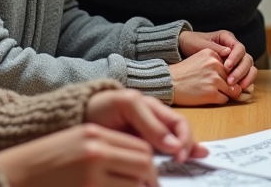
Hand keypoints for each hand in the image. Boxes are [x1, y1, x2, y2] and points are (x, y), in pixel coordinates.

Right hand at [0, 124, 157, 186]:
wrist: (12, 175)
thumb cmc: (42, 162)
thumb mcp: (75, 143)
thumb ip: (105, 149)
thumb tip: (139, 165)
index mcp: (93, 134)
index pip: (140, 148)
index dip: (149, 164)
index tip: (149, 176)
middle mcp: (96, 152)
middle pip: (143, 165)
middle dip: (149, 180)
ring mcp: (92, 177)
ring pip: (134, 185)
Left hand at [84, 89, 206, 161]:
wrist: (79, 117)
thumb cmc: (103, 107)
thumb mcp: (127, 106)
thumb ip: (149, 122)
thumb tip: (175, 146)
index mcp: (155, 109)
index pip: (180, 124)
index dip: (184, 138)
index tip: (178, 155)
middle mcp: (156, 124)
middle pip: (181, 137)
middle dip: (188, 149)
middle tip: (181, 163)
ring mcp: (149, 138)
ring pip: (174, 148)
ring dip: (185, 155)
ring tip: (191, 163)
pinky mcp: (139, 151)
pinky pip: (159, 157)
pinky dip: (171, 161)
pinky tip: (182, 164)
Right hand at [169, 49, 244, 105]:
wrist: (168, 82)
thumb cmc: (183, 73)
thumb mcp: (200, 60)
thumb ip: (216, 64)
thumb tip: (237, 78)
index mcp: (212, 54)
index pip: (230, 66)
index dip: (226, 75)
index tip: (216, 78)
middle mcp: (215, 65)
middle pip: (232, 78)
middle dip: (227, 85)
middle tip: (213, 87)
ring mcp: (214, 79)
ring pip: (232, 90)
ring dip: (224, 93)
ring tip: (210, 91)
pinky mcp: (212, 93)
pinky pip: (225, 99)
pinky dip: (219, 100)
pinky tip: (207, 96)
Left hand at [178, 30, 256, 91]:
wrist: (184, 48)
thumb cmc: (192, 43)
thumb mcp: (200, 44)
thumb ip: (214, 48)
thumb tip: (228, 52)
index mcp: (227, 38)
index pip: (239, 48)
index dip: (235, 58)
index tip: (227, 67)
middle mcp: (234, 48)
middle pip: (246, 59)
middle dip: (241, 71)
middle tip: (231, 81)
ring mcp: (235, 59)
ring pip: (248, 68)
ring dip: (245, 78)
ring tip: (238, 88)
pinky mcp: (234, 69)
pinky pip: (244, 75)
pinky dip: (244, 82)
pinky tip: (240, 90)